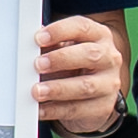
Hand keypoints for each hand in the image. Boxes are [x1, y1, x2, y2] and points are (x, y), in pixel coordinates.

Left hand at [30, 17, 127, 136]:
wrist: (94, 94)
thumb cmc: (76, 65)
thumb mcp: (65, 49)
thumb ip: (50, 46)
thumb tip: (28, 47)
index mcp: (99, 36)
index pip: (82, 28)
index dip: (60, 31)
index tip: (39, 38)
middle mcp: (109, 58)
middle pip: (90, 55)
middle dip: (61, 59)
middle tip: (38, 64)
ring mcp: (109, 84)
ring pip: (86, 86)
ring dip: (58, 89)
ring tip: (37, 91)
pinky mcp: (103, 107)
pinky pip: (78, 110)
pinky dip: (56, 110)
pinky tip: (40, 109)